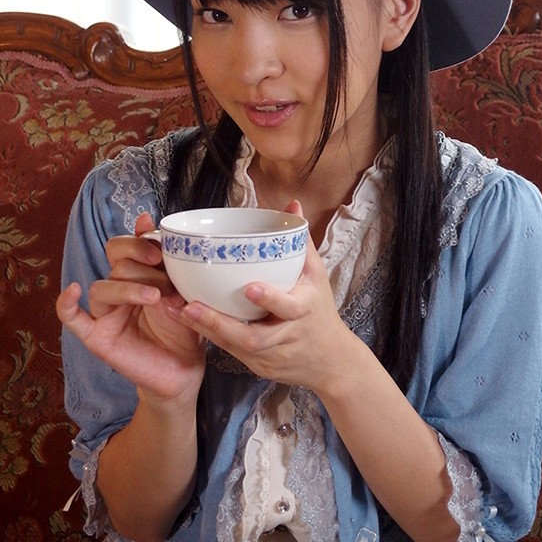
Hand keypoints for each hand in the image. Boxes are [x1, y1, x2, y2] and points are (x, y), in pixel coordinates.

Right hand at [56, 212, 205, 403]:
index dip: (137, 243)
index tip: (160, 251)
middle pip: (117, 265)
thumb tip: (145, 217)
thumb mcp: (183, 290)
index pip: (122, 246)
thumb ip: (165, 258)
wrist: (185, 370)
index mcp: (136, 275)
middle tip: (168, 283)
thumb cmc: (186, 327)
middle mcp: (118, 290)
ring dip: (128, 289)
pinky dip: (66, 304)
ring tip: (155, 298)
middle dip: (145, 270)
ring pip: (102, 288)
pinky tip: (73, 292)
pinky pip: (72, 319)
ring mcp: (105, 314)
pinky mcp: (97, 337)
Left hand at [174, 201, 357, 392]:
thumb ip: (300, 241)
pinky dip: (210, 337)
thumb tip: (292, 205)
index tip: (249, 288)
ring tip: (180, 311)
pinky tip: (187, 321)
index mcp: (304, 311)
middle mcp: (287, 336)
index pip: (288, 307)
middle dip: (220, 323)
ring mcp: (271, 356)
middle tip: (191, 305)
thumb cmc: (320, 310)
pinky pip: (232, 353)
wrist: (330, 361)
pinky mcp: (258, 367)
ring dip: (207, 329)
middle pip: (253, 337)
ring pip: (236, 347)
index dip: (270, 300)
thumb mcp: (316, 275)